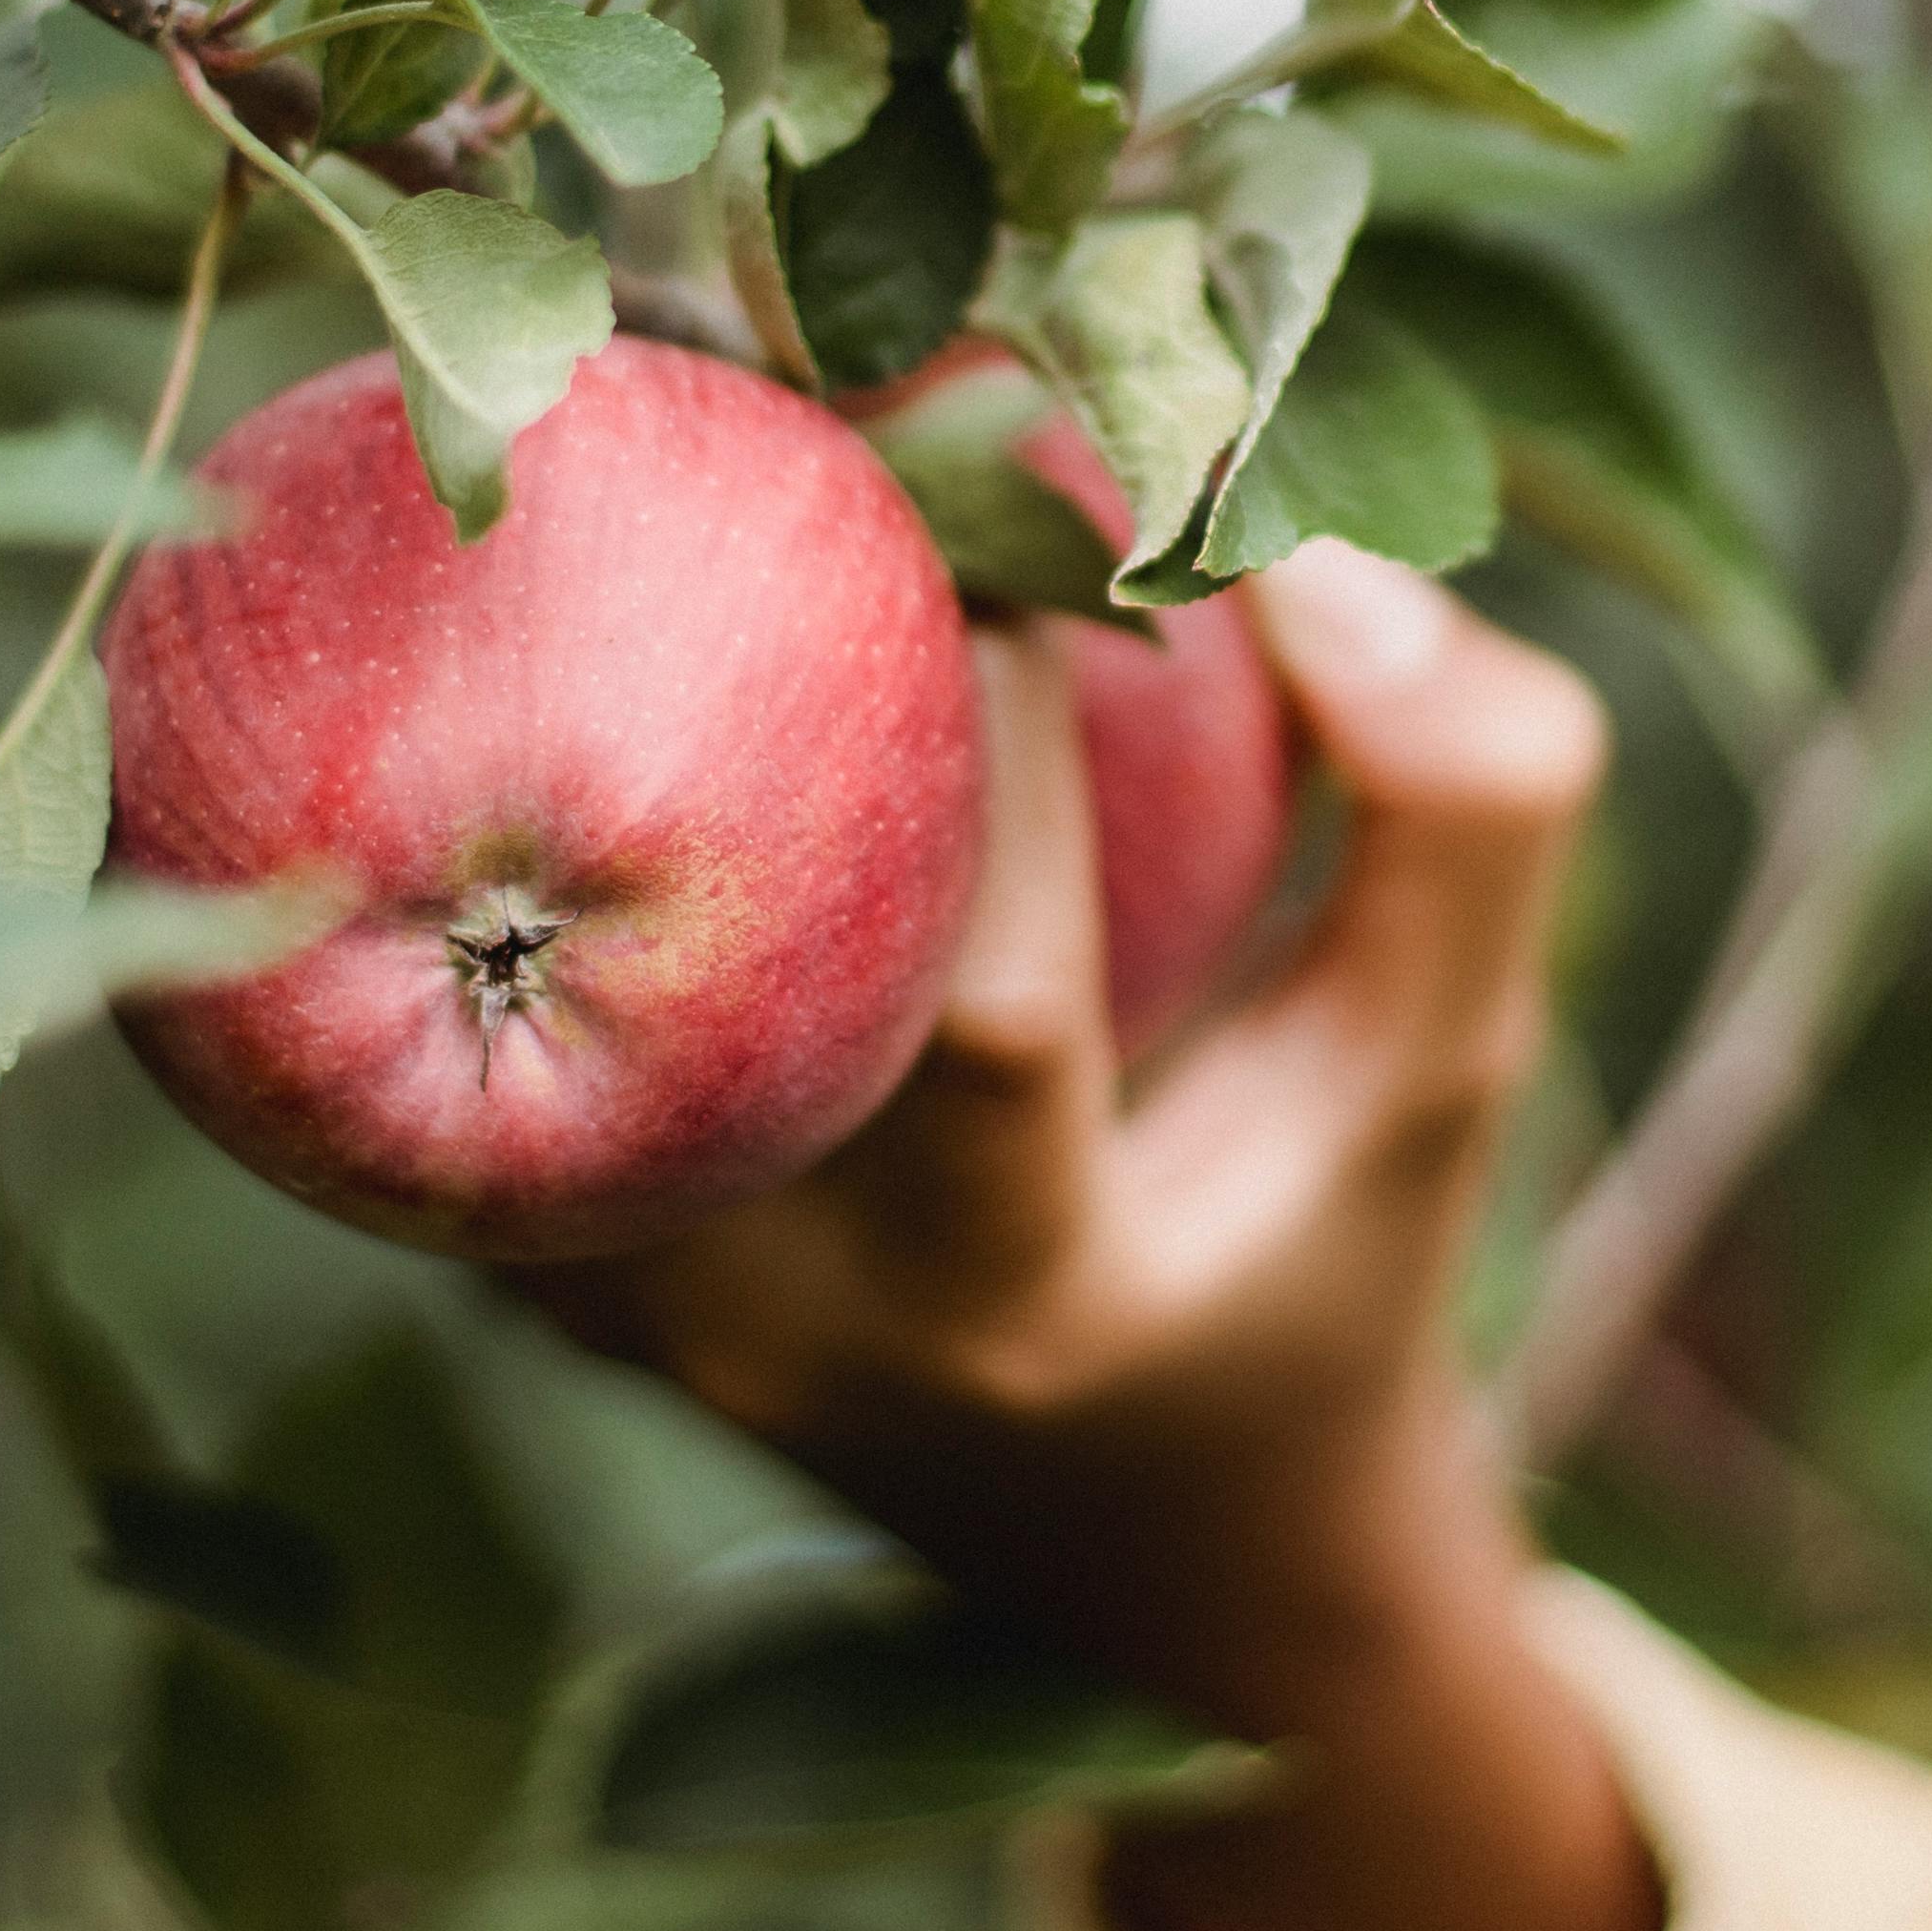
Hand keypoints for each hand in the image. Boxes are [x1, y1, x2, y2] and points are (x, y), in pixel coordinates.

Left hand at [547, 546, 1656, 1930]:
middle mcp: (787, 1339)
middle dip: (711, 658)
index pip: (979, 1009)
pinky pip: (469, 1007)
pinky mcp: (537, 1273)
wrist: (1156, 1547)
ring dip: (558, 708)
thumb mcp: (1450, 1057)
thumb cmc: (1328, 1253)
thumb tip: (1309, 554)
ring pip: (521, 974)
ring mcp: (624, 1319)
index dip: (985, 728)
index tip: (996, 463)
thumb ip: (1461, 805)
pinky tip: (541, 604)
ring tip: (629, 448)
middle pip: (692, 974)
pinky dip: (513, 816)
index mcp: (1036, 1299)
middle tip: (753, 383)